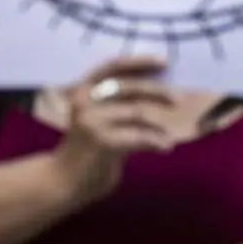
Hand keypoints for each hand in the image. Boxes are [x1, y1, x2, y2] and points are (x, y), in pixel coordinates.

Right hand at [54, 56, 177, 199]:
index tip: (164, 61)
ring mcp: (92, 121)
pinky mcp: (102, 142)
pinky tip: (166, 147)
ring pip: (139, 113)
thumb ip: (120, 103)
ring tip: (167, 137)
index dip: (139, 61)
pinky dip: (157, 141)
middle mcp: (84, 102)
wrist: (63, 182)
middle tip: (179, 100)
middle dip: (159, 92)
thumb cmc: (88, 149)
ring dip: (159, 125)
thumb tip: (161, 87)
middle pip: (130, 88)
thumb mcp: (99, 119)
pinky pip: (141, 136)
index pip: (112, 66)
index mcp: (82, 90)